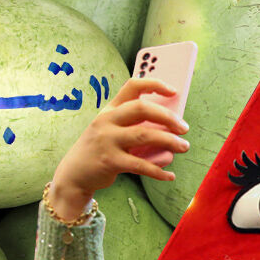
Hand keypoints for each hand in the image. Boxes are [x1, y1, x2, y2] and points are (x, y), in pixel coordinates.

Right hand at [48, 77, 190, 219]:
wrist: (75, 174)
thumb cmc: (102, 150)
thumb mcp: (112, 131)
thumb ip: (135, 126)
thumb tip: (170, 128)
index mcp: (110, 109)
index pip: (132, 86)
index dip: (155, 84)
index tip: (174, 91)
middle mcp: (107, 120)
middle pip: (142, 108)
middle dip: (168, 117)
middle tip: (184, 128)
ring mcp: (107, 140)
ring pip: (145, 135)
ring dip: (170, 141)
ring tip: (184, 147)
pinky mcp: (110, 161)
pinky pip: (141, 165)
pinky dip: (159, 171)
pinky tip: (170, 176)